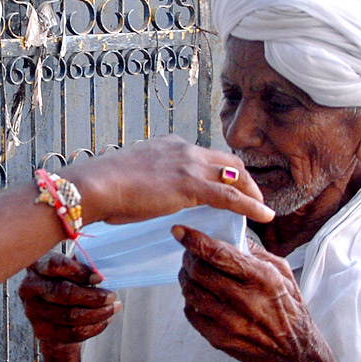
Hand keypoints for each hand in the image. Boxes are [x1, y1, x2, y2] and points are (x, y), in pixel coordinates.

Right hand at [19, 252, 117, 352]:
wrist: (52, 314)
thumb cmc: (64, 284)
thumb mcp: (70, 269)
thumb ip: (82, 267)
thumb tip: (101, 273)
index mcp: (37, 266)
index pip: (55, 265)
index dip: (79, 272)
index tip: (99, 278)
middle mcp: (30, 288)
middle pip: (63, 293)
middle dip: (93, 297)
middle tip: (111, 296)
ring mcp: (32, 311)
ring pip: (70, 316)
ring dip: (97, 313)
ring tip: (112, 308)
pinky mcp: (41, 331)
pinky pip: (72, 333)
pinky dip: (93, 328)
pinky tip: (104, 321)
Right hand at [64, 135, 272, 225]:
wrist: (96, 185)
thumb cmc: (104, 187)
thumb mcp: (131, 176)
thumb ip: (147, 181)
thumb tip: (146, 196)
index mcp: (168, 145)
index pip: (203, 156)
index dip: (219, 171)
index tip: (225, 184)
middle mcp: (183, 149)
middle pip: (227, 160)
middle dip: (244, 178)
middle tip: (252, 197)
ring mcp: (189, 164)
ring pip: (235, 175)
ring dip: (252, 192)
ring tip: (262, 209)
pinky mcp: (191, 185)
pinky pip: (231, 196)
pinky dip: (252, 206)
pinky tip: (264, 216)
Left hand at [174, 226, 324, 361]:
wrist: (294, 352)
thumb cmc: (289, 310)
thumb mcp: (282, 273)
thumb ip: (256, 252)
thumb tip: (230, 234)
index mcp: (262, 279)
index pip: (219, 254)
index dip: (194, 240)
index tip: (181, 232)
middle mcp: (246, 300)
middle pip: (199, 271)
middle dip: (189, 258)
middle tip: (190, 254)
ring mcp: (230, 322)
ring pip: (191, 291)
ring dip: (186, 279)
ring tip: (192, 274)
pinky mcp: (219, 338)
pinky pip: (191, 313)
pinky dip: (190, 301)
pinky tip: (199, 297)